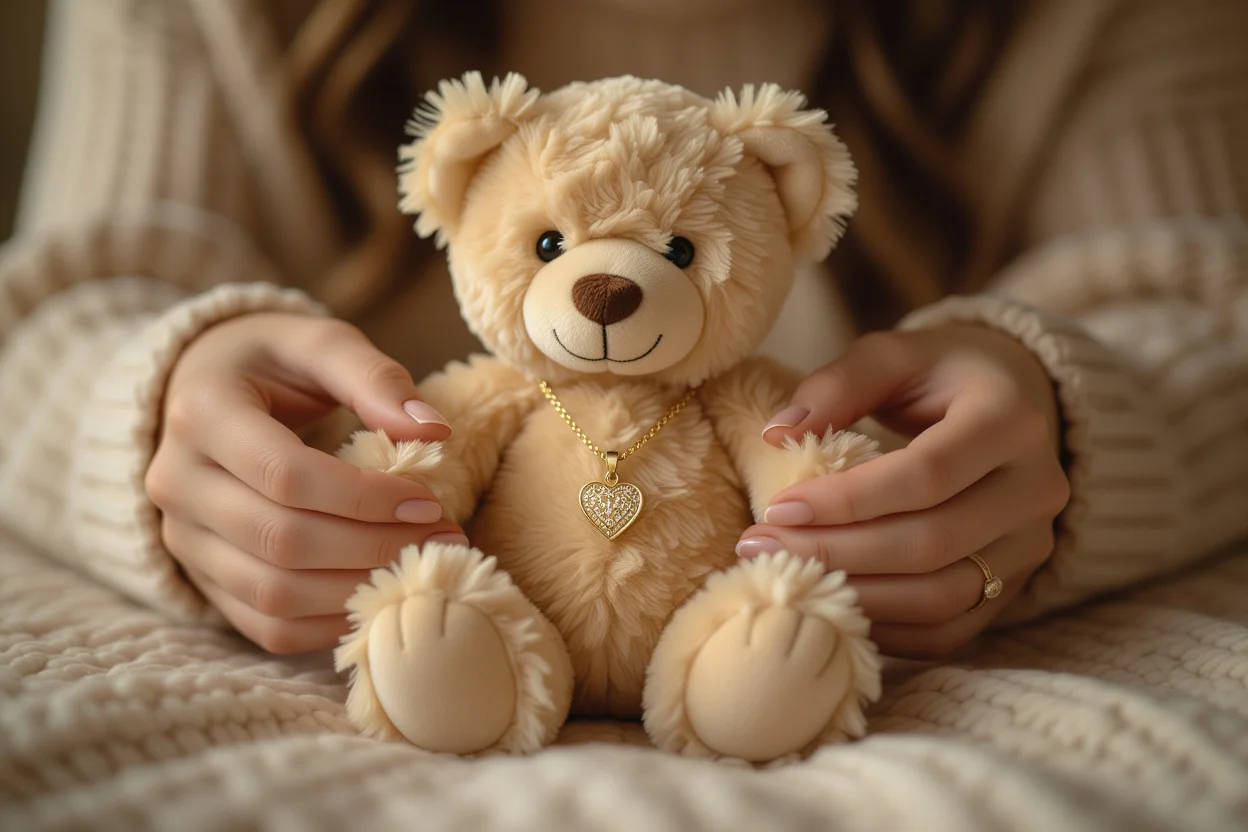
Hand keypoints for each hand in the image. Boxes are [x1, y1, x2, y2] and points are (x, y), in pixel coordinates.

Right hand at [146, 313, 466, 653]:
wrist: (205, 386)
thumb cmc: (275, 362)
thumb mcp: (321, 343)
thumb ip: (374, 378)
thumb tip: (432, 431)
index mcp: (200, 412)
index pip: (285, 475)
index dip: (365, 497)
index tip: (428, 500)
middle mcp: (176, 482)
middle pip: (281, 540)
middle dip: (374, 547)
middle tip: (443, 538)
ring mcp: (182, 538)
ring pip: (273, 594)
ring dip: (359, 590)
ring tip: (420, 566)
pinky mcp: (202, 578)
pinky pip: (267, 626)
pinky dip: (331, 624)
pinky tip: (381, 594)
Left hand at [738, 325, 1069, 658]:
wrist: (1016, 402)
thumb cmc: (941, 374)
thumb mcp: (893, 355)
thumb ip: (838, 384)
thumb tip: (776, 435)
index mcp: (1011, 419)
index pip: (926, 475)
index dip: (847, 499)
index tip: (778, 506)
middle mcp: (1036, 488)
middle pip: (930, 543)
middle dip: (836, 552)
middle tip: (761, 545)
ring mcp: (1030, 546)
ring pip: (940, 597)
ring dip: (853, 596)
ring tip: (787, 575)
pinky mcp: (1014, 585)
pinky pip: (948, 630)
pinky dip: (886, 630)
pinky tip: (830, 605)